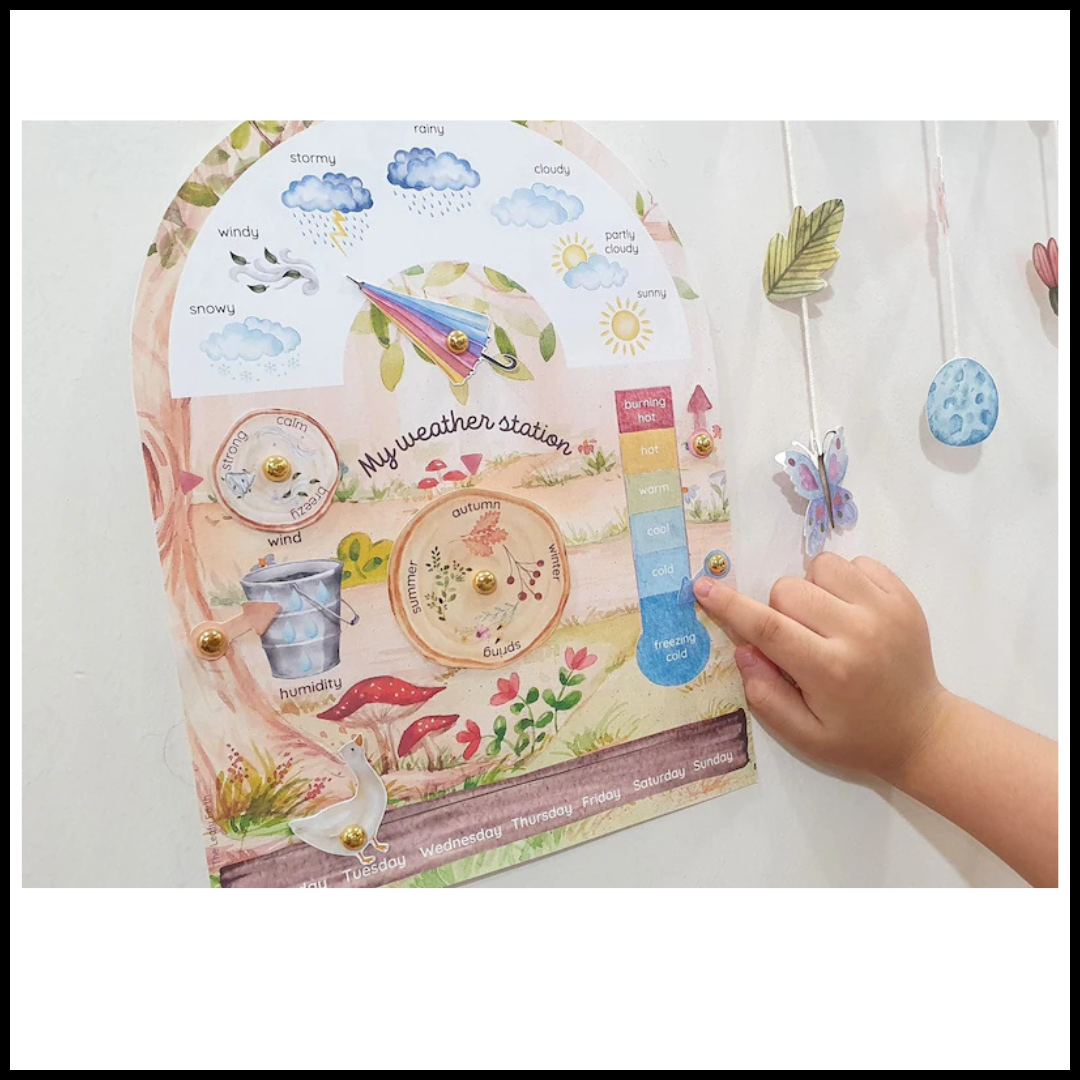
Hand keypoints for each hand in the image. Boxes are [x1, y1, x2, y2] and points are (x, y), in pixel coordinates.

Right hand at [694, 554, 947, 779]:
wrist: (923, 731)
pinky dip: (844, 580)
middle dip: (778, 609)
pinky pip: (857, 562)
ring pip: (821, 566)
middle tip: (796, 638)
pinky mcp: (904, 597)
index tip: (703, 587)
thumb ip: (766, 695)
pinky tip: (850, 611)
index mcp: (829, 670)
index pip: (767, 627)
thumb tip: (743, 649)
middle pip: (789, 590)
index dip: (730, 605)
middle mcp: (858, 633)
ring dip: (812, 589)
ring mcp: (886, 610)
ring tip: (825, 620)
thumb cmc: (856, 737)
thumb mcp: (804, 735)